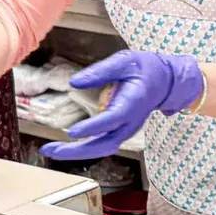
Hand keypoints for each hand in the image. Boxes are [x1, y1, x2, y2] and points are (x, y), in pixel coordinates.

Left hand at [38, 50, 203, 162]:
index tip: (72, 132)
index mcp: (133, 103)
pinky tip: (65, 148)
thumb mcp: (124, 61)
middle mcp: (130, 122)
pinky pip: (103, 145)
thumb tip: (74, 82)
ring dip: (77, 153)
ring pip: (102, 148)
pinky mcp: (121, 132)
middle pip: (105, 143)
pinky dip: (84, 149)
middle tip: (50, 149)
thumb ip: (99, 71)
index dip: (93, 127)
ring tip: (51, 150)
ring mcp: (127, 130)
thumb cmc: (145, 69)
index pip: (112, 119)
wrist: (165, 82)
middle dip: (77, 150)